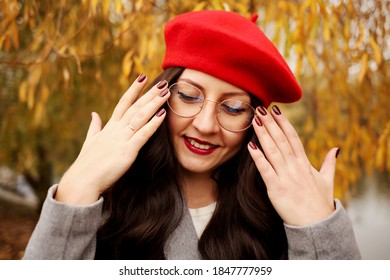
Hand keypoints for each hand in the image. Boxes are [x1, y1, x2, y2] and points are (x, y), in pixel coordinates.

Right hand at [56, 75, 169, 204]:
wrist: (82, 180)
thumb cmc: (87, 164)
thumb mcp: (91, 141)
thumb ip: (95, 126)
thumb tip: (94, 114)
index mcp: (109, 126)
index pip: (123, 103)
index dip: (134, 90)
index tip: (142, 77)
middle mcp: (116, 129)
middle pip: (135, 106)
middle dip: (149, 93)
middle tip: (162, 83)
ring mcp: (122, 139)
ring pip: (140, 116)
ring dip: (154, 104)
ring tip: (166, 93)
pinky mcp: (127, 151)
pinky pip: (143, 134)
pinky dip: (153, 124)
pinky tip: (163, 115)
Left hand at [248, 105, 336, 225]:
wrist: (317, 225)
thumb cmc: (320, 203)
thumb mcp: (327, 180)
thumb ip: (329, 162)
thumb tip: (336, 149)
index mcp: (305, 164)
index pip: (293, 138)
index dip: (284, 123)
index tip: (276, 110)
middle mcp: (295, 167)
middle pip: (281, 140)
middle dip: (270, 123)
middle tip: (260, 108)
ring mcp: (286, 177)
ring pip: (273, 151)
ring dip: (263, 134)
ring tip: (255, 120)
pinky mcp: (276, 188)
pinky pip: (265, 170)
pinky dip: (258, 157)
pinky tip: (250, 146)